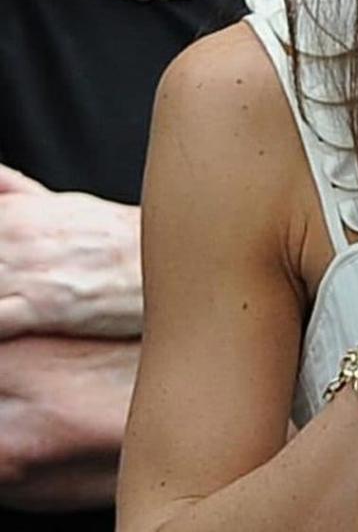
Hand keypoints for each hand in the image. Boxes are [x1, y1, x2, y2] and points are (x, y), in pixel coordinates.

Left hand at [0, 164, 141, 338]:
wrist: (166, 261)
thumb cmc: (115, 238)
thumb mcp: (60, 204)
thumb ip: (12, 190)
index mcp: (13, 212)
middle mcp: (13, 237)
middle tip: (0, 278)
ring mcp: (26, 271)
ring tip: (4, 292)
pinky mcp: (43, 307)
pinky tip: (0, 341)